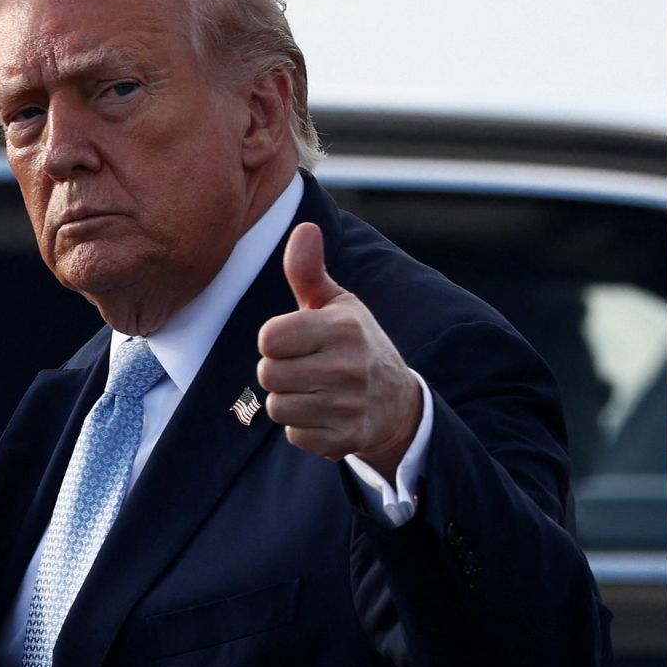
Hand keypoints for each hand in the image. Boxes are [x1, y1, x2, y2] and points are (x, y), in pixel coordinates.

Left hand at [257, 222, 421, 472]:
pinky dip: (303, 428)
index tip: (297, 340)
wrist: (398, 402)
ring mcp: (348, 405)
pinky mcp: (346, 438)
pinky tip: (325, 414)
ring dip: (289, 401)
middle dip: (280, 371)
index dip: (276, 340)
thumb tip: (305, 227)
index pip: (269, 338)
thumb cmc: (356, 344)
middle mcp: (347, 367)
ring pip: (278, 407)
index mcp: (342, 328)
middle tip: (306, 367)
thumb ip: (308, 271)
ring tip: (314, 390)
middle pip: (268, 374)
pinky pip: (294, 436)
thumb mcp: (338, 304)